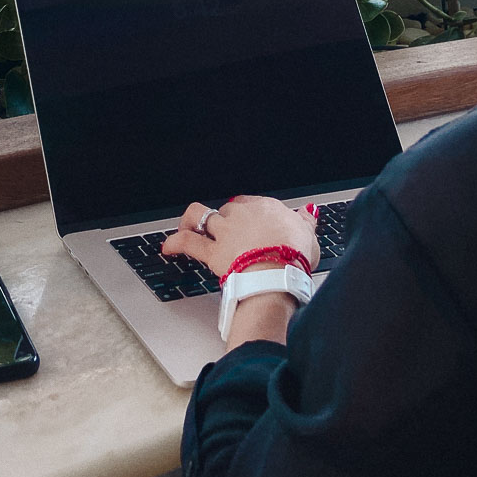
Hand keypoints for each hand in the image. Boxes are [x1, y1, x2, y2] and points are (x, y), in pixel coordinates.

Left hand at [162, 194, 320, 277]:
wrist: (279, 273)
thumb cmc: (295, 256)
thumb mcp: (308, 236)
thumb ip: (305, 223)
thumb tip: (308, 213)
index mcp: (266, 208)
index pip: (249, 202)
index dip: (245, 211)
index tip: (246, 221)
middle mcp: (242, 215)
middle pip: (225, 210)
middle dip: (223, 220)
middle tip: (223, 233)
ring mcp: (225, 232)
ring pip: (201, 217)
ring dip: (192, 221)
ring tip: (186, 227)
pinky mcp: (213, 252)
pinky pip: (188, 242)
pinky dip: (175, 243)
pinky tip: (168, 247)